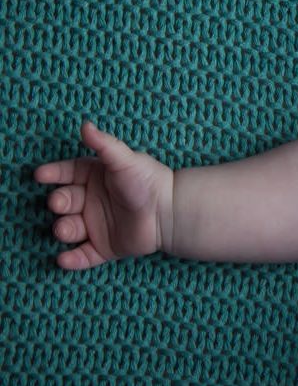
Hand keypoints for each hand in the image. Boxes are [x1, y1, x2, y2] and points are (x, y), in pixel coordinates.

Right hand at [34, 121, 173, 269]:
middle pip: (65, 201)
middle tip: (60, 202)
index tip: (40, 174)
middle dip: (58, 202)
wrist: (171, 211)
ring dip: (63, 229)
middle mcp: (91, 201)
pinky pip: (84, 256)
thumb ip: (105, 145)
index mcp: (95, 177)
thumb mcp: (126, 160)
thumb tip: (85, 125)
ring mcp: (96, 225)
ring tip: (65, 228)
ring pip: (70, 228)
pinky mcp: (105, 247)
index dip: (53, 173)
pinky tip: (64, 259)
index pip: (67, 173)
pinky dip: (73, 260)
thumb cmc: (149, 181)